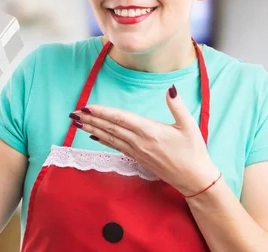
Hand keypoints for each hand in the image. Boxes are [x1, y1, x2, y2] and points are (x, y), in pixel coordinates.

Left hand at [70, 85, 219, 195]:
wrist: (194, 179)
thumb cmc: (194, 151)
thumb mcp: (189, 126)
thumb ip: (177, 106)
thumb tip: (170, 88)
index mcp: (150, 131)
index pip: (120, 118)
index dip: (102, 112)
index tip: (87, 107)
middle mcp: (139, 142)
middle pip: (110, 128)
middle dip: (90, 119)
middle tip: (73, 113)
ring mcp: (137, 151)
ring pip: (110, 137)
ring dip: (92, 129)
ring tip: (77, 122)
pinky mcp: (137, 158)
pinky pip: (115, 147)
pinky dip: (103, 140)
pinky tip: (93, 136)